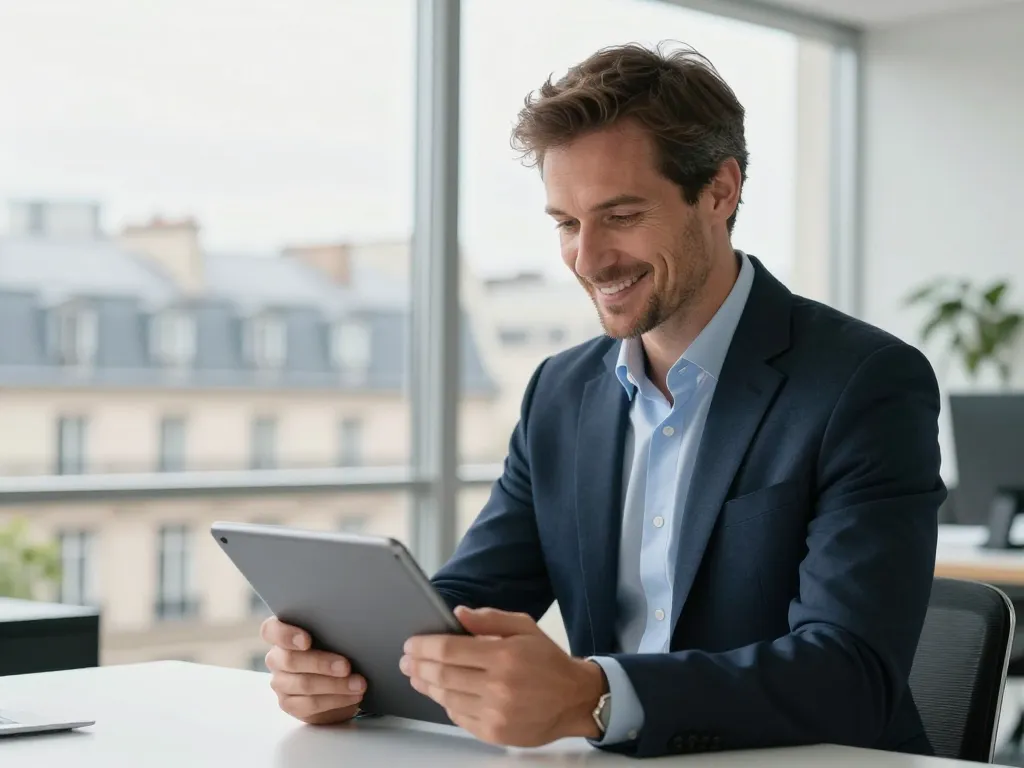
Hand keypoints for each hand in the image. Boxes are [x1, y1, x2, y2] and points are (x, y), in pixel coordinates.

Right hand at [260, 616, 366, 724]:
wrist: (338, 676)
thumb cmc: (334, 646)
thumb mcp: (332, 634)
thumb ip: (330, 630)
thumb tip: (350, 632)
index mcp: (280, 633)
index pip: (271, 630)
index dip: (286, 635)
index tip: (306, 641)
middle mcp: (276, 658)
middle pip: (290, 660)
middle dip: (321, 664)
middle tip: (346, 667)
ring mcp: (280, 682)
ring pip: (303, 685)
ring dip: (335, 685)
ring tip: (358, 684)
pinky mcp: (290, 704)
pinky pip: (310, 705)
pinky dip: (335, 700)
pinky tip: (352, 696)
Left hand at [400, 606, 606, 747]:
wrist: (575, 699)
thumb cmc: (549, 661)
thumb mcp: (525, 628)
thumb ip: (490, 619)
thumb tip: (457, 614)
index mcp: (504, 656)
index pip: (449, 649)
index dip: (424, 646)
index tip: (411, 644)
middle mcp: (498, 686)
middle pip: (442, 675)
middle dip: (418, 666)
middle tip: (406, 660)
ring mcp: (496, 713)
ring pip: (447, 698)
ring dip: (427, 686)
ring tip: (417, 676)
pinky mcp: (495, 733)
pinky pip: (459, 718)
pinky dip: (447, 704)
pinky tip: (442, 694)